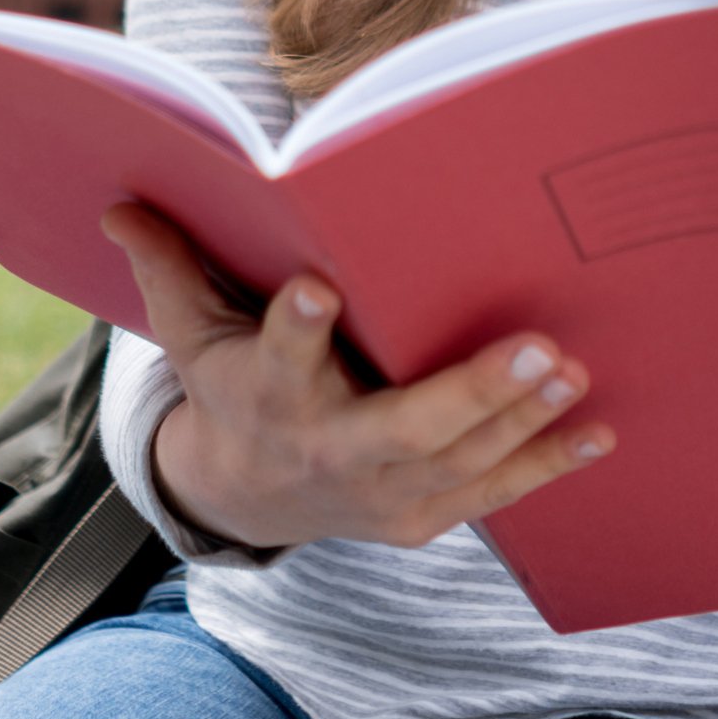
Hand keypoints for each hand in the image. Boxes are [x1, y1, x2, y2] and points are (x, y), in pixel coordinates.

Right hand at [101, 202, 612, 554]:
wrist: (248, 496)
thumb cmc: (234, 387)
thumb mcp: (192, 334)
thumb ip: (169, 268)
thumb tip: (119, 200)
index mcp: (266, 395)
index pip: (279, 358)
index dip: (296, 328)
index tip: (317, 286)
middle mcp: (326, 450)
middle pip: (402, 428)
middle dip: (471, 392)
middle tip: (536, 346)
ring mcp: (380, 492)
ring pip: (460, 460)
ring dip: (522, 420)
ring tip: (572, 370)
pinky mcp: (423, 518)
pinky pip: (493, 494)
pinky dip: (546, 465)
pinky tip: (597, 430)